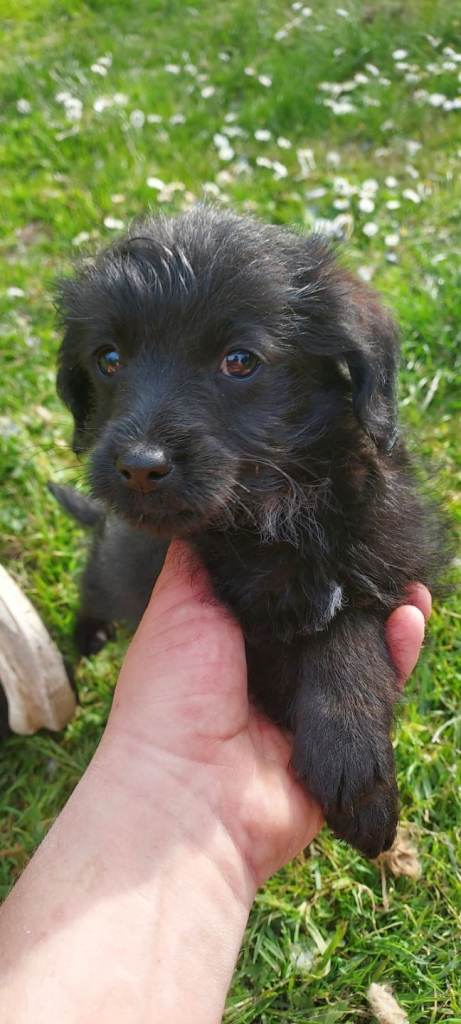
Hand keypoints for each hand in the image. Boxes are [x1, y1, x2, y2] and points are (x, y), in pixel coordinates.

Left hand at [105, 542, 429, 887]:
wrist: (192, 796)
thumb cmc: (170, 698)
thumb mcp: (176, 608)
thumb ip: (201, 563)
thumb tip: (217, 516)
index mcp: (233, 636)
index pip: (282, 588)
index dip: (308, 562)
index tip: (334, 529)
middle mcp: (273, 665)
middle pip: (327, 614)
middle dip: (354, 584)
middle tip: (381, 549)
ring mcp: (310, 700)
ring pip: (361, 647)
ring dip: (387, 612)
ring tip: (408, 579)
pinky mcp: (344, 732)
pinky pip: (381, 688)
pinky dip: (400, 652)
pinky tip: (411, 617)